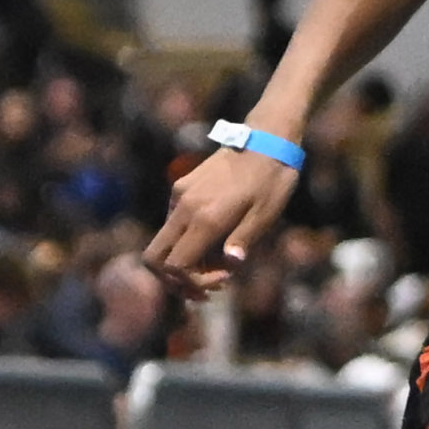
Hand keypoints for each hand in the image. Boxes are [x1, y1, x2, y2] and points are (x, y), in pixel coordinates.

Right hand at [141, 143, 297, 296]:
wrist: (266, 139)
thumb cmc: (273, 179)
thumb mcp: (266, 215)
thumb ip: (243, 241)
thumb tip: (230, 265)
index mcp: (205, 218)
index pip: (176, 265)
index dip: (193, 282)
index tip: (224, 280)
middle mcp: (184, 207)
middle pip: (155, 257)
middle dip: (176, 280)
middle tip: (208, 289)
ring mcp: (179, 195)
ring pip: (163, 242)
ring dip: (184, 262)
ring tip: (220, 267)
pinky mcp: (181, 187)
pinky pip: (173, 223)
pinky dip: (186, 242)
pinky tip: (215, 244)